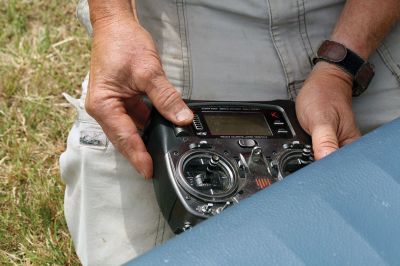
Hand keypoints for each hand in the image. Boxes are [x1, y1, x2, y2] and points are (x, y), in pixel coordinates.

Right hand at [85, 15, 192, 177]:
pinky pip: (136, 118)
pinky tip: (162, 127)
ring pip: (132, 129)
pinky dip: (149, 124)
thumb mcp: (148, 72)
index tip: (149, 171)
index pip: (124, 137)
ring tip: (162, 150)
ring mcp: (113, 104)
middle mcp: (104, 108)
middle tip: (158, 168)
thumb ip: (166, 98)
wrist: (117, 25)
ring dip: (146, 139)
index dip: (138, 156)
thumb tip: (181, 118)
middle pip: (125, 138)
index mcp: (103, 105)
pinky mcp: (122, 99)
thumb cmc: (121, 43)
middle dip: (141, 152)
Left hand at [296, 61, 360, 159]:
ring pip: (320, 161)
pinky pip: (315, 152)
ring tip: (305, 148)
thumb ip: (323, 142)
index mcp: (350, 145)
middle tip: (305, 154)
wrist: (322, 82)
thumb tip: (324, 162)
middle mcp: (344, 148)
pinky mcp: (324, 143)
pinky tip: (304, 146)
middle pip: (328, 167)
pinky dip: (307, 151)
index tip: (309, 168)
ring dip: (309, 159)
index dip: (322, 171)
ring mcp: (334, 145)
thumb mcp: (321, 119)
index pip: (337, 168)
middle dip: (314, 165)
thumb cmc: (324, 96)